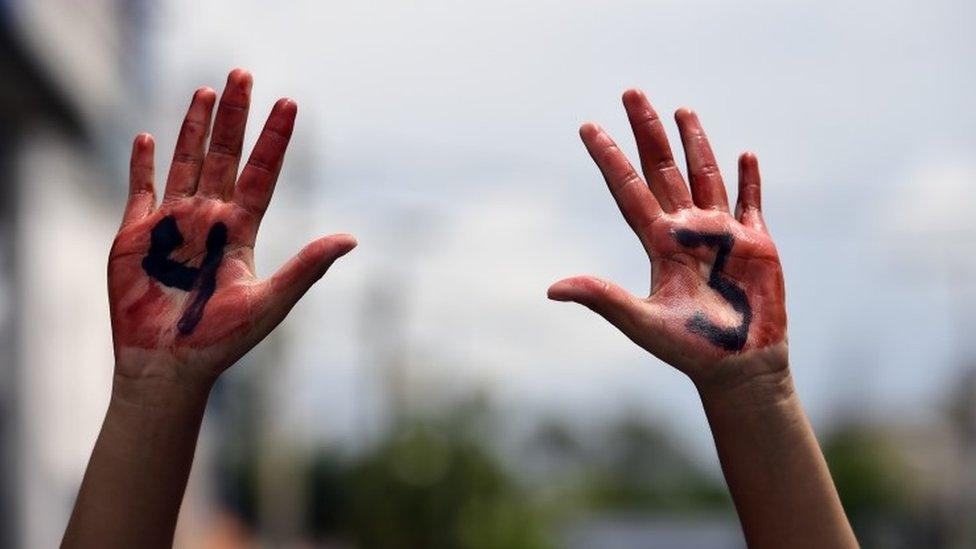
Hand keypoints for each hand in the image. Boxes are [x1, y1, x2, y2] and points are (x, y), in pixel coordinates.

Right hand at [109, 69, 355, 387]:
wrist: (167, 366)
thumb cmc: (220, 341)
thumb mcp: (270, 301)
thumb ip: (307, 267)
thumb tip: (351, 238)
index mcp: (241, 232)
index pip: (262, 173)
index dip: (274, 139)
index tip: (289, 103)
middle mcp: (210, 221)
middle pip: (225, 156)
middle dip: (234, 116)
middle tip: (244, 73)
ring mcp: (173, 225)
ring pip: (186, 162)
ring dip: (194, 128)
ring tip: (207, 90)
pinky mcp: (135, 236)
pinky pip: (140, 190)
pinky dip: (142, 164)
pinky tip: (147, 137)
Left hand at [549, 90, 785, 385]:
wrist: (738, 369)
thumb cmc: (688, 350)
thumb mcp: (640, 322)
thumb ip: (602, 298)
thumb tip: (552, 289)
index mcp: (659, 243)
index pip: (628, 190)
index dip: (609, 158)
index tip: (588, 127)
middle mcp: (687, 231)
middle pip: (663, 169)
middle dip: (647, 131)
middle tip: (630, 92)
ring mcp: (722, 234)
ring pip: (705, 176)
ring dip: (695, 143)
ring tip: (682, 109)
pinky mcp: (757, 244)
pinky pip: (752, 203)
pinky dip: (749, 180)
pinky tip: (744, 155)